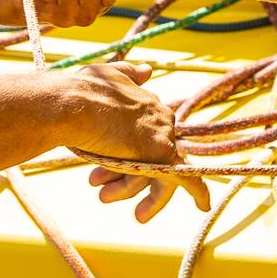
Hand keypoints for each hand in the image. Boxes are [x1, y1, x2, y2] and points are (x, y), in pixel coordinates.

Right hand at [59, 61, 210, 222]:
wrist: (72, 106)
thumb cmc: (80, 91)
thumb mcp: (107, 74)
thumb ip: (129, 73)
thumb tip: (148, 71)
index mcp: (149, 102)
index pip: (144, 134)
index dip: (122, 152)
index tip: (100, 165)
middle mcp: (161, 117)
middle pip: (150, 155)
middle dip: (125, 174)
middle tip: (104, 192)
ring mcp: (162, 137)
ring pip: (155, 171)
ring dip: (128, 188)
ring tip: (103, 196)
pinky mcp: (162, 156)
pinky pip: (187, 179)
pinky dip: (198, 193)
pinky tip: (204, 207)